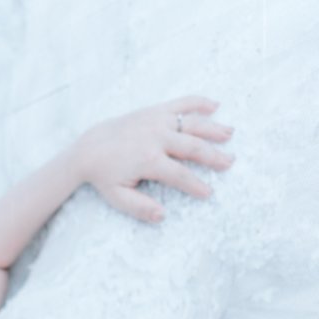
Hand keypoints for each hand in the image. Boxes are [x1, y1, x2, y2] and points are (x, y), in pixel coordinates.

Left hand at [72, 95, 234, 222]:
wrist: (88, 148)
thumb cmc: (104, 175)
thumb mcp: (117, 197)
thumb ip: (139, 208)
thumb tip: (162, 216)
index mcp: (148, 160)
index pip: (180, 175)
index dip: (196, 185)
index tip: (209, 193)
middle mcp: (156, 137)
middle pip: (193, 147)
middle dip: (213, 156)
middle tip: (229, 163)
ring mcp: (156, 121)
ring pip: (192, 123)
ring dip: (213, 129)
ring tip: (230, 134)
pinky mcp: (154, 110)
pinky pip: (181, 103)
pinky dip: (199, 103)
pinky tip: (215, 105)